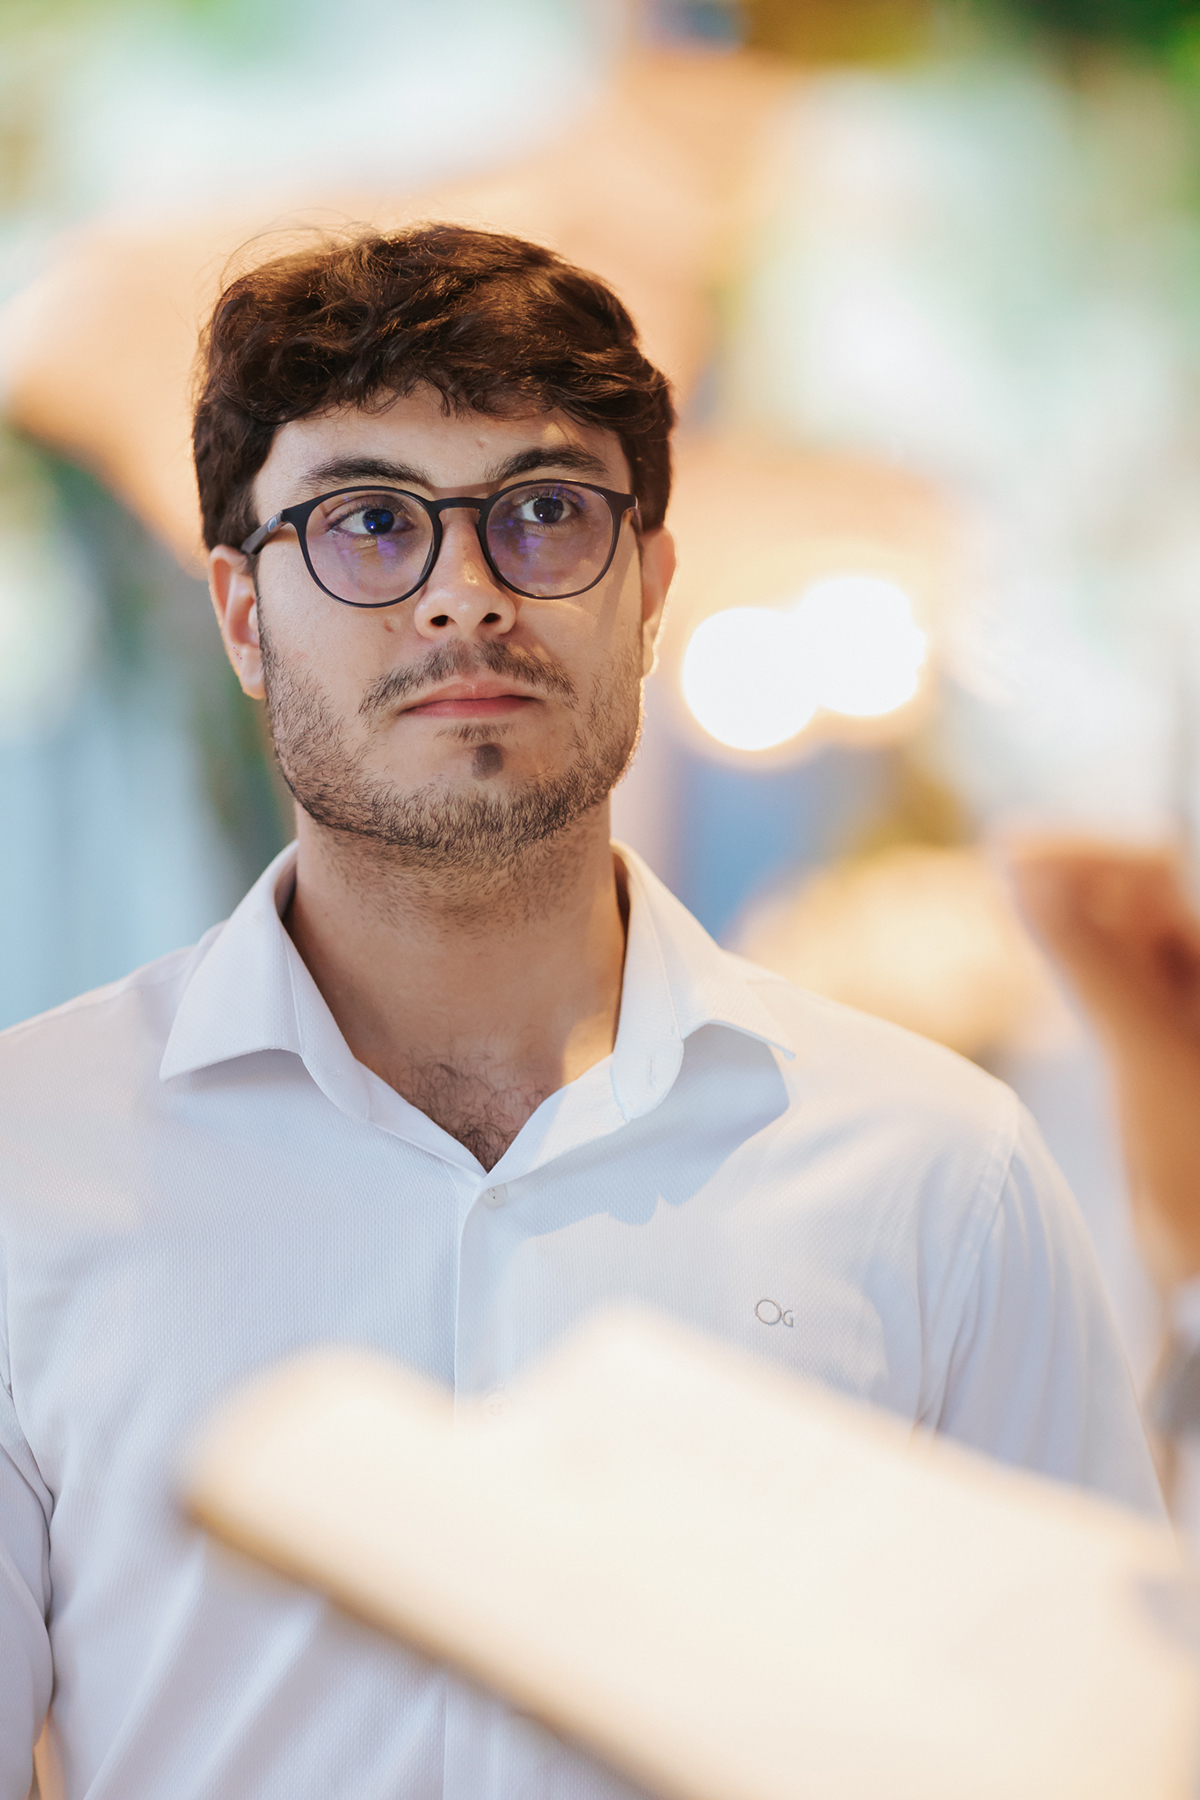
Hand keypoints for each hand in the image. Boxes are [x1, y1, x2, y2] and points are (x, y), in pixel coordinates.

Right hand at [1009, 839, 1199, 1283]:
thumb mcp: (1146, 1053)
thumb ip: (1088, 959)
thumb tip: (1021, 871)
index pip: (1153, 866)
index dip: (1081, 850)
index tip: (1008, 851)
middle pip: (1137, 891)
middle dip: (1068, 871)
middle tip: (999, 861)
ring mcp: (1188, 1013)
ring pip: (1122, 932)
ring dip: (1064, 909)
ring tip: (1005, 895)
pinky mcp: (1164, 1047)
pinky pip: (1115, 975)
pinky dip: (1072, 953)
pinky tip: (1038, 947)